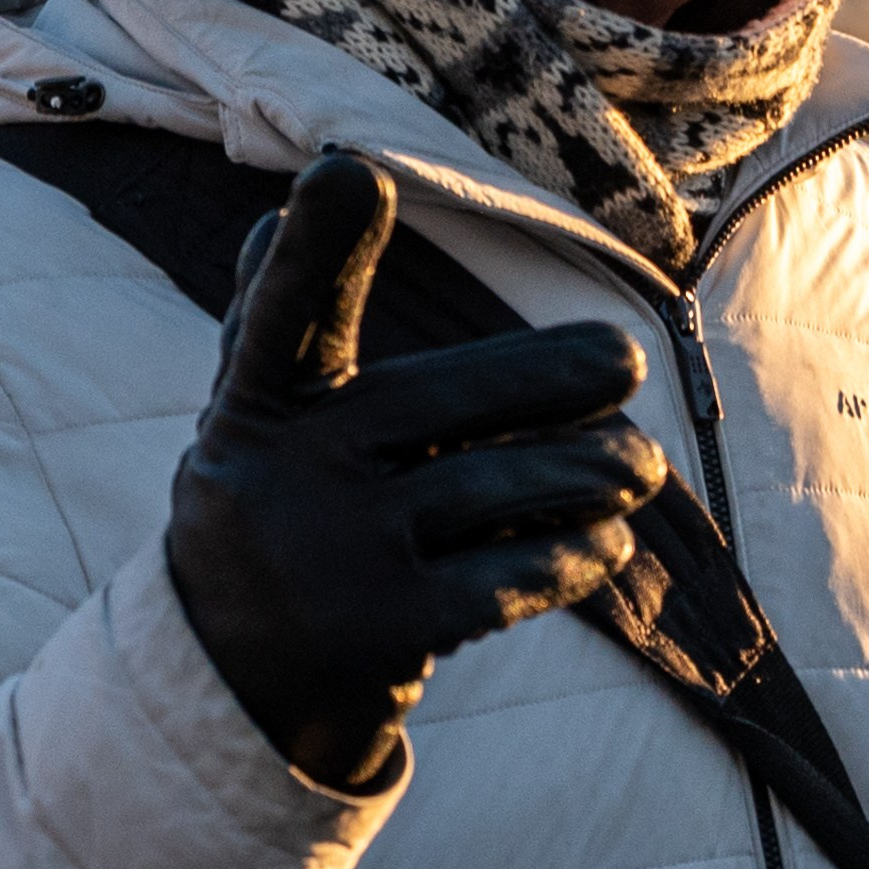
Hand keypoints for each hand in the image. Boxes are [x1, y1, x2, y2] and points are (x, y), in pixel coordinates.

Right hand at [166, 154, 664, 787]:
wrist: (230, 693)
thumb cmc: (274, 518)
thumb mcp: (257, 424)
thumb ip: (283, 322)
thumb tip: (295, 205)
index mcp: (256, 407)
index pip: (285, 315)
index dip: (317, 249)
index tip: (350, 175)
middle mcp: (286, 474)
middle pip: (453, 396)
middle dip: (558, 376)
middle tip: (629, 361)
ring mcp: (335, 558)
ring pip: (508, 485)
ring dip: (597, 472)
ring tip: (638, 466)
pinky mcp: (388, 632)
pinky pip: (518, 574)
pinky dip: (580, 553)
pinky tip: (605, 542)